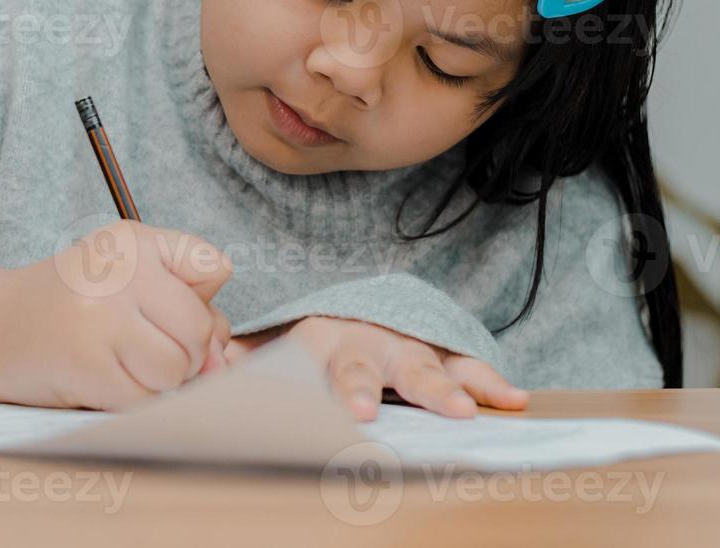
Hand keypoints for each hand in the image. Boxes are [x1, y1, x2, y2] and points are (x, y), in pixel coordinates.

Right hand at [0, 220, 232, 410]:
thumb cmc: (73, 303)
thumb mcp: (127, 273)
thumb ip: (188, 301)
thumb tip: (221, 362)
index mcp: (133, 240)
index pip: (213, 267)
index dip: (200, 302)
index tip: (165, 307)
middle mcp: (118, 271)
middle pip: (199, 329)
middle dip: (183, 351)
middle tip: (141, 345)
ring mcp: (102, 318)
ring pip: (177, 369)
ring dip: (157, 380)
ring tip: (120, 361)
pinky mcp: (89, 366)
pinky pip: (144, 399)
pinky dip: (130, 399)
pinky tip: (101, 377)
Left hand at [223, 316, 526, 420]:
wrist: (341, 310)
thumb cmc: (302, 343)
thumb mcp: (267, 347)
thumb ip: (240, 358)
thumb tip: (205, 367)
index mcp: (318, 338)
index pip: (326, 364)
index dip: (342, 386)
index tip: (355, 410)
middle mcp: (364, 338)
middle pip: (378, 363)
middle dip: (396, 385)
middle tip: (413, 408)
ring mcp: (403, 344)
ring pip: (427, 364)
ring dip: (450, 385)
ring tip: (474, 408)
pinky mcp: (435, 352)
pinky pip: (465, 365)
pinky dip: (488, 380)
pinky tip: (514, 398)